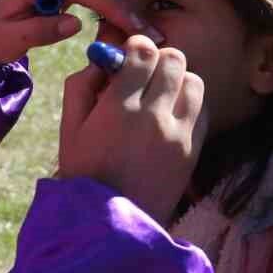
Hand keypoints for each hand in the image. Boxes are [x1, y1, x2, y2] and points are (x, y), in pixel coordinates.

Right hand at [57, 35, 206, 224]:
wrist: (110, 226)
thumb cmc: (83, 175)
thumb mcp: (69, 129)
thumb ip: (81, 86)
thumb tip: (103, 59)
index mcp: (118, 108)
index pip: (144, 52)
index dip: (137, 47)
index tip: (130, 54)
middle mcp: (153, 117)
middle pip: (175, 60)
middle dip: (159, 61)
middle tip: (146, 74)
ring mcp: (178, 135)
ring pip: (194, 82)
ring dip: (179, 81)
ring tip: (162, 95)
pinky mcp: (193, 151)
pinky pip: (203, 111)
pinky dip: (190, 106)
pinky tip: (172, 117)